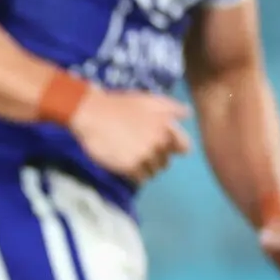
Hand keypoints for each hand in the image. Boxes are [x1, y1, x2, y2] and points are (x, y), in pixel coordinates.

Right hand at [67, 89, 191, 184]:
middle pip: (166, 162)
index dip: (174, 148)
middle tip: (140, 150)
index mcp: (167, 127)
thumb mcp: (149, 100)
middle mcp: (159, 143)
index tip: (162, 146)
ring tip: (131, 159)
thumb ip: (171, 107)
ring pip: (154, 172)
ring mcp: (145, 156)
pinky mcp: (130, 167)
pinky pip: (140, 179)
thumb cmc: (120, 105)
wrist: (92, 113)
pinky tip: (126, 165)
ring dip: (145, 168)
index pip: (184, 148)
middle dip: (156, 158)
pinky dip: (135, 175)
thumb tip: (187, 113)